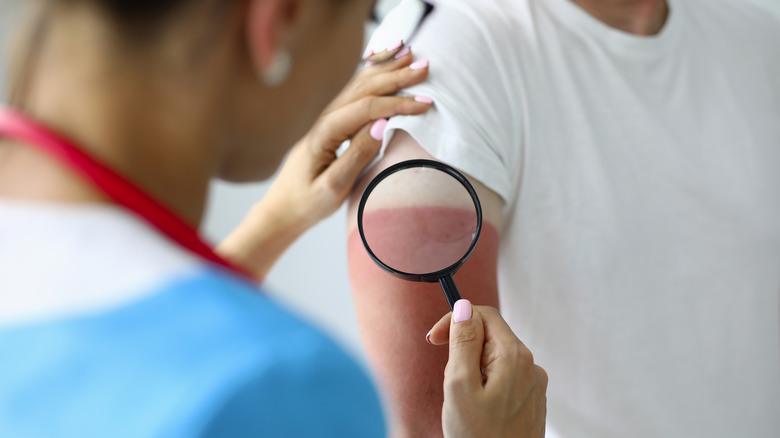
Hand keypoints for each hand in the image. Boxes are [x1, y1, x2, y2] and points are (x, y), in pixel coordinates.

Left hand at [218, 46, 431, 279]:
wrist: (283, 209)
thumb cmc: (307, 203)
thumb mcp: (333, 187)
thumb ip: (356, 155)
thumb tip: (381, 125)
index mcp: (324, 133)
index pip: (366, 108)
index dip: (397, 103)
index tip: (425, 104)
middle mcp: (323, 119)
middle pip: (363, 88)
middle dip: (396, 76)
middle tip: (425, 67)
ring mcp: (325, 119)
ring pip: (358, 86)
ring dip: (385, 69)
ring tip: (410, 54)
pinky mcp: (331, 124)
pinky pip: (354, 93)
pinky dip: (372, 76)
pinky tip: (383, 65)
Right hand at [428, 300, 547, 437]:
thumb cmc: (478, 437)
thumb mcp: (459, 385)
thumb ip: (462, 341)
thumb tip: (464, 306)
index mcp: (513, 356)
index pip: (483, 314)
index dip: (456, 321)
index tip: (434, 341)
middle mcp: (530, 365)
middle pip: (490, 335)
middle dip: (462, 348)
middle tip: (448, 379)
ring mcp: (534, 384)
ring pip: (495, 357)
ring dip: (473, 368)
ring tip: (463, 400)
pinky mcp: (532, 400)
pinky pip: (504, 378)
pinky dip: (486, 384)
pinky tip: (478, 410)